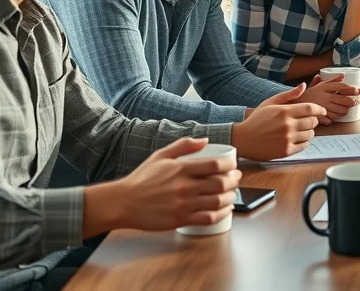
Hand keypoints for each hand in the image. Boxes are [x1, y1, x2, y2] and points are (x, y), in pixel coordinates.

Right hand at [111, 138, 240, 231]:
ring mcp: (183, 205)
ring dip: (231, 197)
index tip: (233, 165)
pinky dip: (222, 214)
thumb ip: (183, 146)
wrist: (123, 203)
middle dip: (234, 180)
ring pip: (218, 201)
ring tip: (233, 193)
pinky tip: (226, 209)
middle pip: (220, 183)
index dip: (230, 165)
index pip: (215, 165)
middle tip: (237, 178)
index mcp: (180, 169)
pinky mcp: (181, 220)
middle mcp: (184, 187)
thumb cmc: (142, 179)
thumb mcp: (160, 156)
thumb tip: (205, 140)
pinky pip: (209, 218)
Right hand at [231, 84, 325, 159]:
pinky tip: (296, 139)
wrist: (243, 139)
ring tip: (301, 130)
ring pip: (310, 134)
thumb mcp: (270, 103)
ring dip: (309, 132)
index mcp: (284, 111)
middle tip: (308, 121)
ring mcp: (287, 139)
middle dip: (313, 120)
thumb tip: (303, 85)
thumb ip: (288, 95)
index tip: (322, 111)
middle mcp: (287, 125)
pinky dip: (304, 142)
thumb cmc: (256, 120)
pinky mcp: (286, 151)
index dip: (320, 109)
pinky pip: (304, 145)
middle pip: (313, 122)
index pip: (311, 108)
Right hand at [301, 74, 359, 124]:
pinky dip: (337, 116)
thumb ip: (331, 81)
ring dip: (345, 110)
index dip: (350, 89)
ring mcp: (322, 106)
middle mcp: (323, 96)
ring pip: (340, 109)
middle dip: (351, 101)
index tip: (358, 90)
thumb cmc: (307, 95)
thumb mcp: (318, 85)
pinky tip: (337, 115)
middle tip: (353, 102)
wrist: (293, 105)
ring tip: (346, 109)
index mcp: (323, 87)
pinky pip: (333, 117)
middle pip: (342, 99)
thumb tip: (343, 75)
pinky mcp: (320, 115)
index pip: (340, 87)